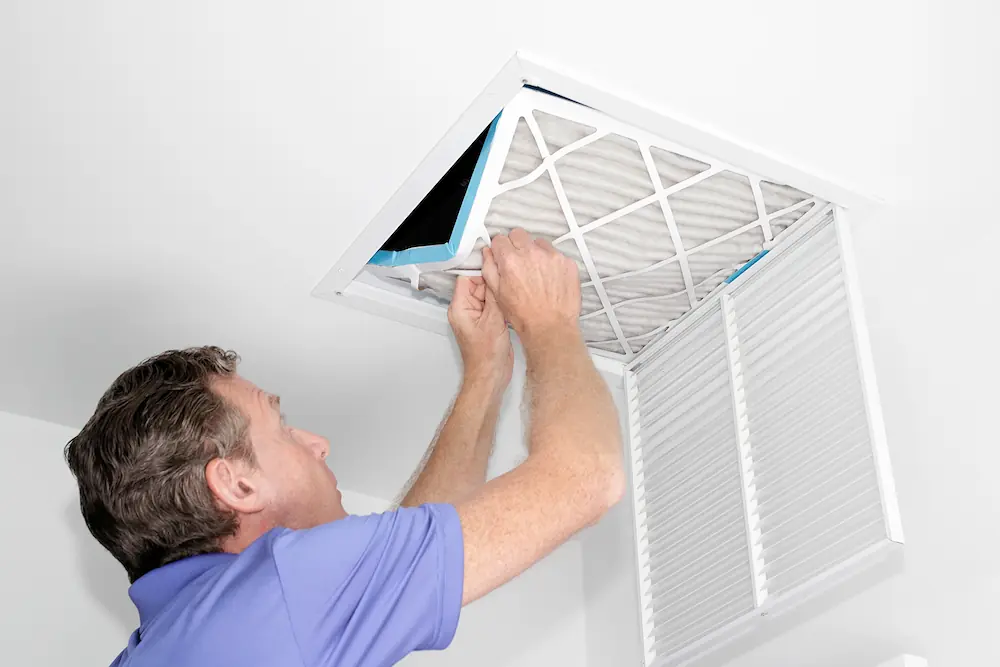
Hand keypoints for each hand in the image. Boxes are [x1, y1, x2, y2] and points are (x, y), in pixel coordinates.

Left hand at [448, 275, 513, 395]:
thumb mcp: (493, 319)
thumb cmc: (487, 354)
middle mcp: (465, 310)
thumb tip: (496, 275)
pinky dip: (501, 305)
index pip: (466, 278)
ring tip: (511, 296)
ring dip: (499, 295)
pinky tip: (511, 306)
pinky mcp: (486, 322)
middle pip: (478, 285)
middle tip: (508, 285)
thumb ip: (493, 295)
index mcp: (460, 307)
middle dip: (493, 284)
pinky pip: (493, 306)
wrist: (491, 375)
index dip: (482, 272)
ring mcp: (476, 316)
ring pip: (487, 295)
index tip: (498, 269)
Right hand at [480, 228, 580, 341]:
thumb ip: (490, 268)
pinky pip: (556, 254)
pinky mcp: (567, 263)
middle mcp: (532, 254)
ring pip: (538, 243)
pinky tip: (549, 279)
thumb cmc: (524, 315)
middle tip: (519, 263)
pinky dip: (551, 263)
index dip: (500, 249)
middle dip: (516, 246)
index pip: (500, 240)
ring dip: (535, 253)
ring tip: (536, 274)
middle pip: (519, 235)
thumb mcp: (498, 293)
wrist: (551, 327)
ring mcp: (552, 257)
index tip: (503, 256)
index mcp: (511, 261)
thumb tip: (488, 254)